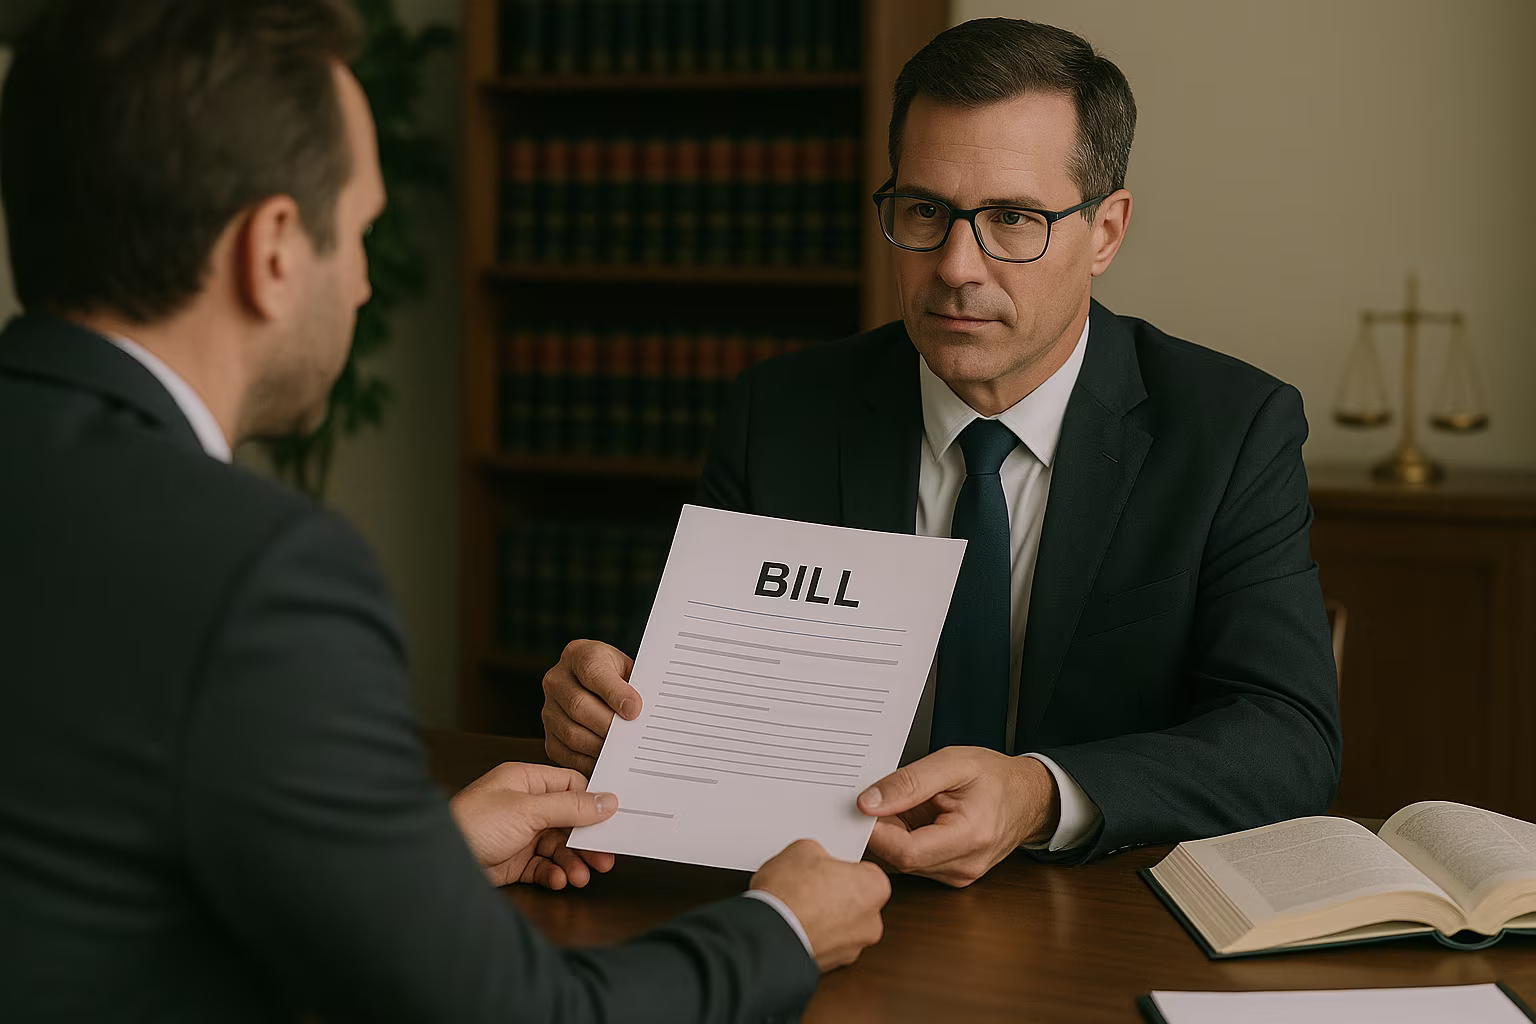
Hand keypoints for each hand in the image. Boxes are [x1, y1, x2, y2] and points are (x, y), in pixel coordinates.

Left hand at [449, 761, 618, 888]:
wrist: (436, 861)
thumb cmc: (474, 823)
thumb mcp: (528, 810)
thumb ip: (571, 806)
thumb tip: (608, 800)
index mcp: (526, 781)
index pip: (570, 786)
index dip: (593, 802)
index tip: (615, 819)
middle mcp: (524, 805)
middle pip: (568, 820)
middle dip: (586, 840)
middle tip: (605, 858)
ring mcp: (519, 834)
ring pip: (558, 846)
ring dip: (572, 861)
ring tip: (581, 876)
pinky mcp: (513, 860)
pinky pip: (543, 866)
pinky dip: (554, 873)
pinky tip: (559, 880)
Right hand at [541, 639, 642, 775]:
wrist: (600, 687)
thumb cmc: (620, 679)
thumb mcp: (629, 670)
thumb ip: (635, 686)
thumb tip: (641, 713)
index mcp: (579, 655)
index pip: (593, 671)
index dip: (614, 692)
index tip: (635, 709)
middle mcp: (557, 679)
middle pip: (579, 706)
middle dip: (608, 725)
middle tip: (631, 738)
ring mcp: (549, 708)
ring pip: (571, 733)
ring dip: (599, 746)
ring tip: (622, 752)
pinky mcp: (549, 735)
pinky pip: (565, 753)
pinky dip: (587, 761)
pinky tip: (607, 761)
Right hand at [750, 839, 889, 971]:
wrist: (769, 936)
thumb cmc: (791, 895)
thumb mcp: (803, 849)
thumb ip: (819, 853)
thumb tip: (812, 859)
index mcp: (875, 887)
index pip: (864, 870)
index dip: (840, 866)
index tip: (825, 865)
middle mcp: (871, 922)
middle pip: (855, 901)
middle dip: (834, 893)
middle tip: (809, 883)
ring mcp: (852, 948)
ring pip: (840, 926)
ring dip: (823, 917)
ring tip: (796, 905)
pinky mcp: (831, 965)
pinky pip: (825, 944)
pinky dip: (812, 935)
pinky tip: (792, 923)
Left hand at [857, 747, 1058, 886]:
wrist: (1028, 797)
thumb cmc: (996, 778)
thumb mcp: (952, 763)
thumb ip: (908, 782)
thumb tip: (869, 803)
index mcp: (970, 836)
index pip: (906, 852)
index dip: (876, 832)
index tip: (860, 809)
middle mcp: (965, 865)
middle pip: (901, 861)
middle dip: (881, 832)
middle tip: (874, 801)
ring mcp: (958, 875)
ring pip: (903, 864)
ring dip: (892, 837)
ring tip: (899, 806)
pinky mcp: (951, 874)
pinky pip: (913, 863)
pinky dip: (902, 842)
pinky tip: (908, 820)